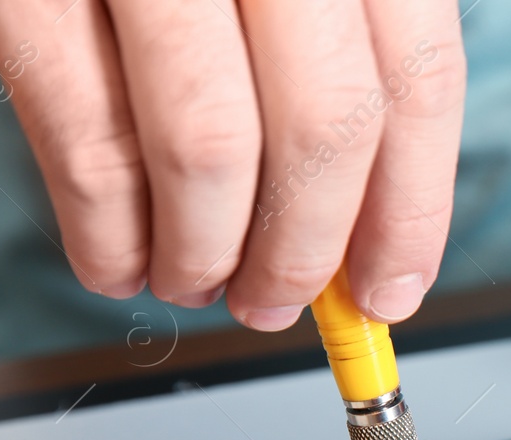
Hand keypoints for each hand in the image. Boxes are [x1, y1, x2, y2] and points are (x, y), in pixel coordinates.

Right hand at [0, 0, 465, 327]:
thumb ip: (327, 66)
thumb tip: (361, 235)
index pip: (418, 76)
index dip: (411, 209)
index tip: (391, 288)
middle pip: (328, 124)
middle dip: (307, 250)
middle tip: (279, 301)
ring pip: (210, 147)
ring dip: (206, 254)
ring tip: (195, 281)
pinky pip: (92, 143)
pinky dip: (111, 235)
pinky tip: (118, 260)